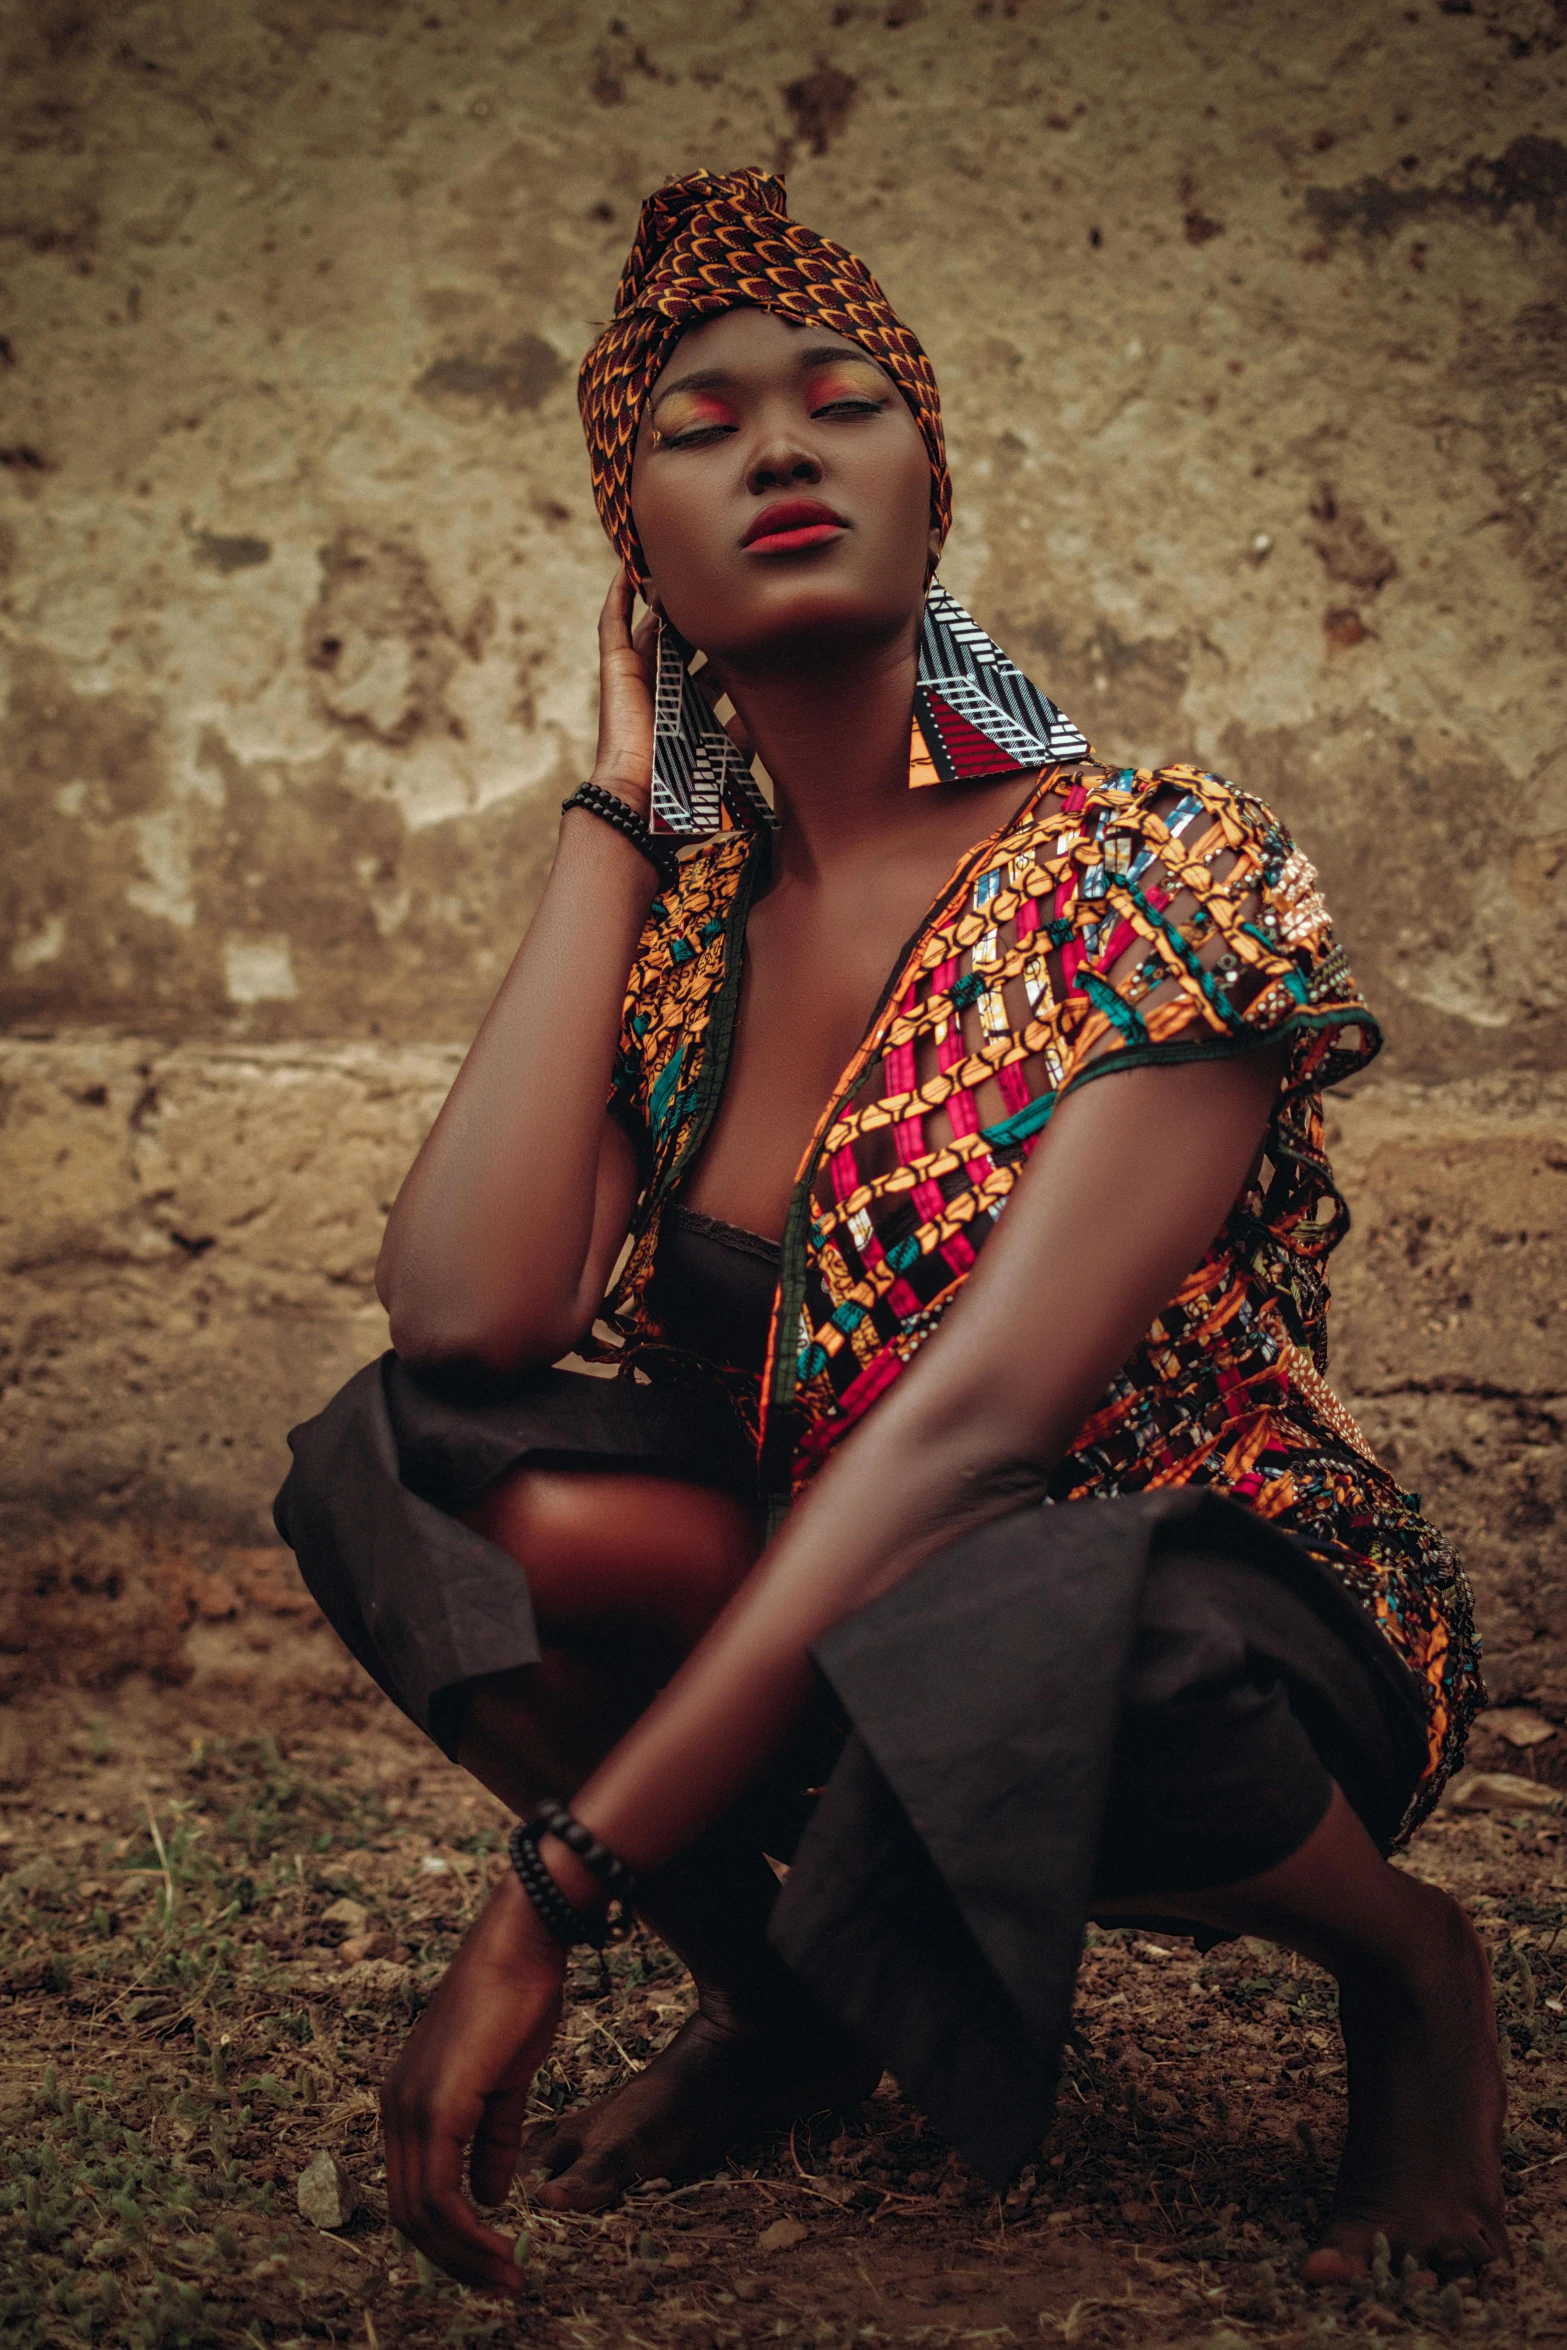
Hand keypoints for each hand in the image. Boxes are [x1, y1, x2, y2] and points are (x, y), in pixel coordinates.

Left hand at [381, 1871, 565, 2293]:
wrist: (524, 1941)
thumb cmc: (520, 1996)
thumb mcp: (506, 2080)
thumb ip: (491, 2138)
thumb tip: (489, 2197)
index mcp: (407, 2102)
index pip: (414, 2192)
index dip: (450, 2237)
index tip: (493, 2260)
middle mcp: (396, 2108)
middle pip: (411, 2213)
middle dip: (456, 2258)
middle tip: (501, 2283)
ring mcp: (410, 2105)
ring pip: (423, 2211)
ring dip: (465, 2252)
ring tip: (506, 2274)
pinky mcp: (436, 2103)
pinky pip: (440, 2189)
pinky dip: (467, 2228)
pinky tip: (499, 2239)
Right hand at [587, 567, 752, 821]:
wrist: (646, 799)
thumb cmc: (686, 789)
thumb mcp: (729, 754)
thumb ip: (746, 730)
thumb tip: (771, 706)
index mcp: (688, 707)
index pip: (708, 665)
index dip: (724, 643)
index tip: (747, 621)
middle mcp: (662, 687)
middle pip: (680, 638)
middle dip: (696, 612)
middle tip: (717, 582)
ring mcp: (637, 675)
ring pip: (649, 622)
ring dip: (662, 594)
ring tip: (677, 562)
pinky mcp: (615, 669)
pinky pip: (612, 623)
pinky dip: (618, 594)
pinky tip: (628, 566)